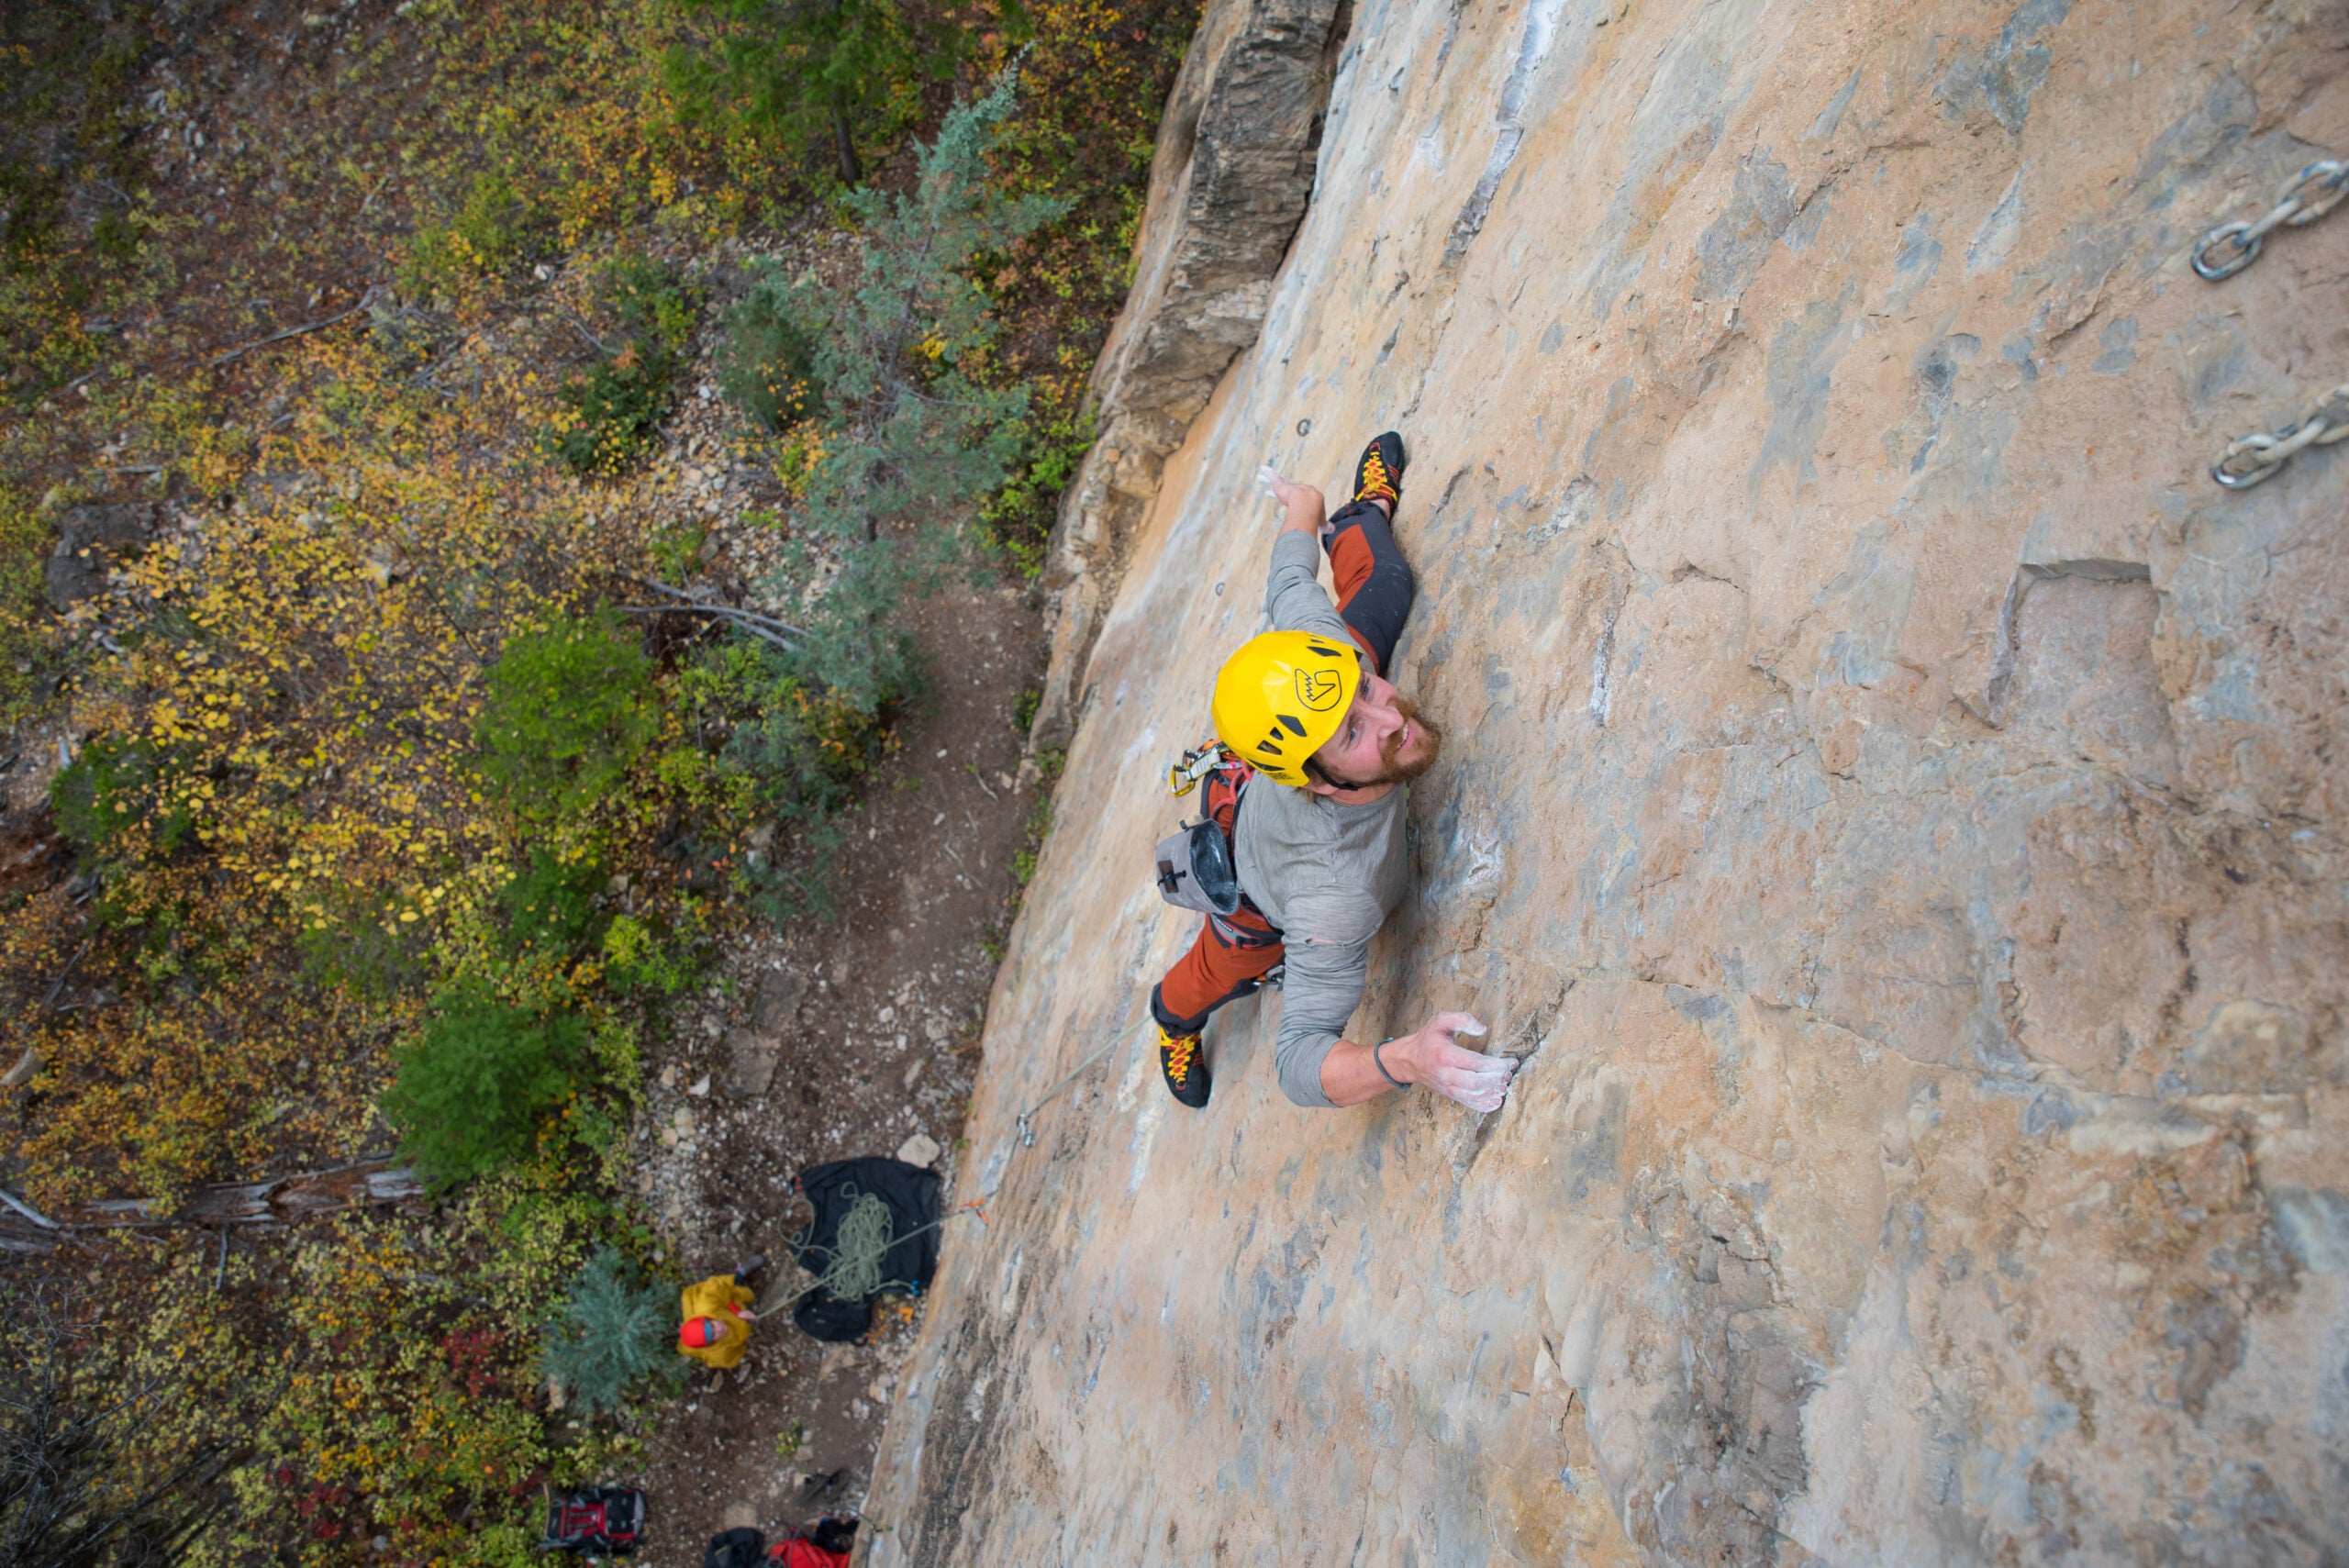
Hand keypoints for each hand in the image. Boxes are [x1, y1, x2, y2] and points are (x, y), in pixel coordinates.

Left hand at [1258, 465, 1326, 533]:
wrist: (1308, 504)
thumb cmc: (1314, 513)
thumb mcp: (1320, 520)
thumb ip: (1323, 523)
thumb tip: (1329, 529)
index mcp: (1309, 494)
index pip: (1302, 496)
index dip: (1297, 501)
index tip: (1293, 503)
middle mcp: (1299, 488)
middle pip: (1291, 489)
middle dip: (1285, 491)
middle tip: (1281, 494)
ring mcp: (1289, 486)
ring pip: (1280, 482)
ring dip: (1272, 480)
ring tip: (1263, 478)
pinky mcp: (1280, 485)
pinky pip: (1273, 477)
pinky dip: (1268, 473)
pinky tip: (1263, 469)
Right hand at [1398, 1012, 1515, 1112]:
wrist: (1409, 1060)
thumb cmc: (1428, 1038)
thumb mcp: (1441, 1021)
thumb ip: (1462, 1019)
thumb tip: (1483, 1029)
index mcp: (1445, 1054)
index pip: (1476, 1063)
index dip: (1497, 1064)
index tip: (1511, 1062)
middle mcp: (1446, 1074)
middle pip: (1476, 1082)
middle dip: (1497, 1079)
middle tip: (1510, 1073)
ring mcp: (1447, 1087)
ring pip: (1473, 1095)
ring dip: (1493, 1092)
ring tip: (1505, 1085)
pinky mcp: (1449, 1094)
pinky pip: (1468, 1103)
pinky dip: (1484, 1105)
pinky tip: (1496, 1100)